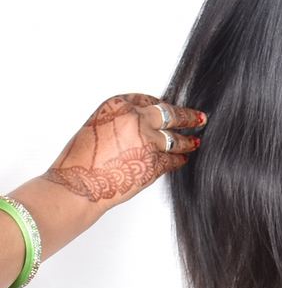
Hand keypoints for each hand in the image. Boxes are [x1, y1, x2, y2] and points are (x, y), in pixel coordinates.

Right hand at [44, 94, 205, 209]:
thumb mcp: (95, 127)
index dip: (161, 106)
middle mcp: (135, 119)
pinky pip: (172, 159)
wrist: (76, 187)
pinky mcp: (154, 162)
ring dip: (187, 141)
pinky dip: (179, 160)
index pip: (148, 100)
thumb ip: (121, 121)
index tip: (170, 108)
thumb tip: (142, 124)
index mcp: (117, 105)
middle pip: (170, 114)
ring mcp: (147, 140)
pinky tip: (183, 159)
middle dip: (187, 116)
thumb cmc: (79, 162)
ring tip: (195, 141)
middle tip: (199, 118)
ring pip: (175, 138)